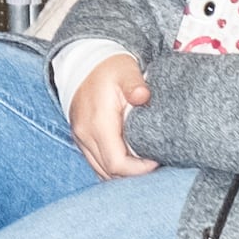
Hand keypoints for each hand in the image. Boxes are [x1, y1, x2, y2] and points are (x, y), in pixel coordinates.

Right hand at [66, 50, 158, 178]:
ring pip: (101, 171)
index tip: (157, 160)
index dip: (139, 170)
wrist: (84, 62)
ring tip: (144, 165)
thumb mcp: (126, 71)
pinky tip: (129, 163)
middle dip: (134, 175)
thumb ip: (135, 84)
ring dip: (123, 174)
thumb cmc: (109, 68)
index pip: (117, 163)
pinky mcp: (81, 138)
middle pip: (109, 173)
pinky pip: (96, 163)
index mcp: (98, 123)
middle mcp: (86, 134)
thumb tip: (142, 95)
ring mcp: (81, 138)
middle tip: (156, 165)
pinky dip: (113, 168)